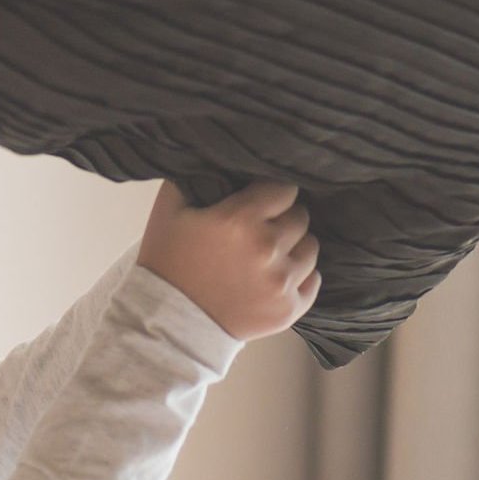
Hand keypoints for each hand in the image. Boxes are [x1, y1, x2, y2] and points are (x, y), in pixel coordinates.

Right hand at [137, 180, 321, 340]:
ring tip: (267, 256)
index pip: (284, 189)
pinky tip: (274, 278)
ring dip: (293, 248)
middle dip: (283, 219)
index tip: (259, 202)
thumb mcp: (170, 209)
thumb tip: (220, 155)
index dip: (271, 194)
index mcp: (239, 219)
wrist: (164, 324)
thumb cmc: (167, 262)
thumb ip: (197, 176)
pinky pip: (314, 281)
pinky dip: (299, 278)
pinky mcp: (288, 310)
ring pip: (311, 248)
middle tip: (260, 230)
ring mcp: (280, 282)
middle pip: (300, 217)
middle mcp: (266, 248)